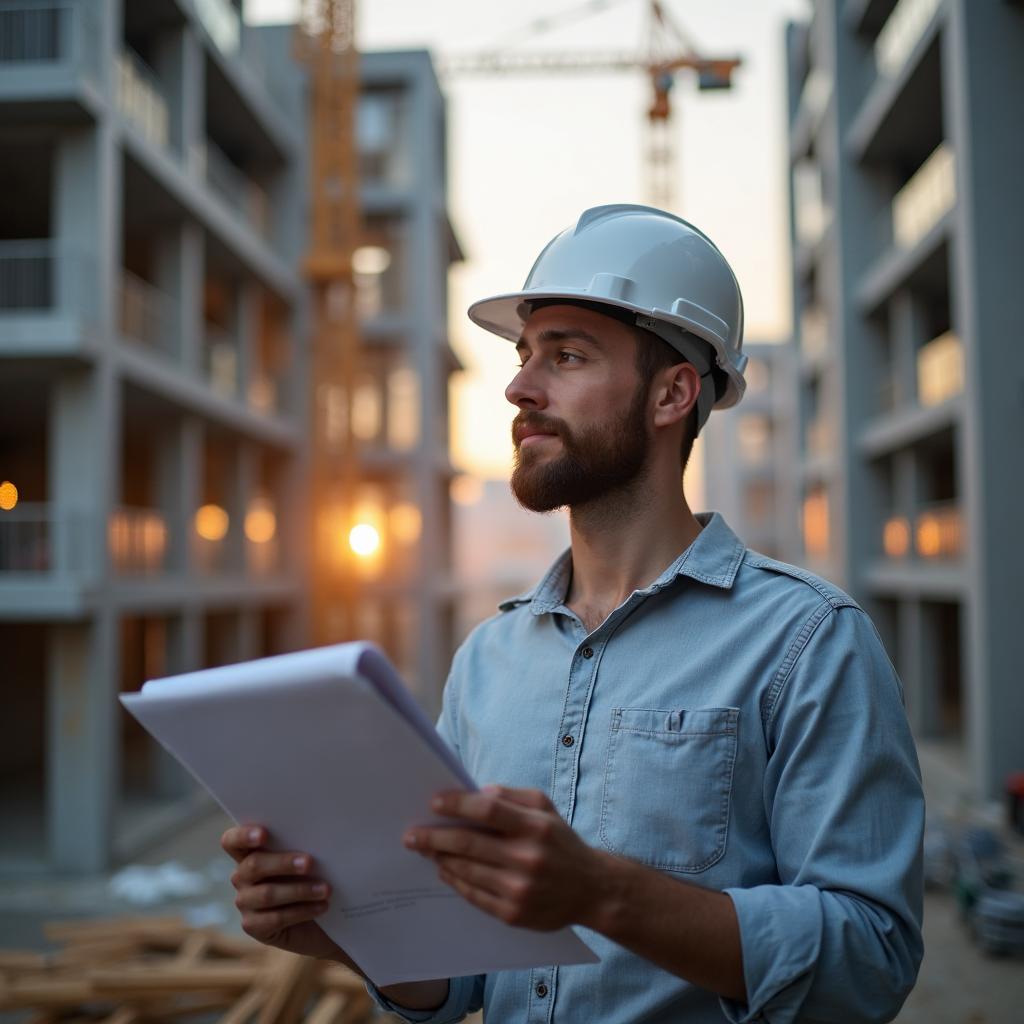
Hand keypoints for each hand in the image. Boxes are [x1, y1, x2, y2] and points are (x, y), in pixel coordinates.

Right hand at [220, 825, 352, 964]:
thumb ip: (300, 848)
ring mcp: (244, 902)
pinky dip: (302, 911)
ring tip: (325, 889)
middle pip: (254, 865)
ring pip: (267, 893)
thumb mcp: (303, 861)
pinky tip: (321, 906)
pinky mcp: (252, 926)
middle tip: (310, 862)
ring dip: (300, 890)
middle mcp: (241, 877)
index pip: (231, 841)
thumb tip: (317, 838)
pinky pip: (276, 918)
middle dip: (284, 862)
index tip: (264, 834)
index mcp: (249, 853)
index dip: (243, 835)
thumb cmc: (308, 879)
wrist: (313, 921)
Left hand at [403, 785, 607, 931]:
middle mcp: (527, 858)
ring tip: (425, 849)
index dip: (457, 804)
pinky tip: (445, 870)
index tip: (434, 802)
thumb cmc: (560, 842)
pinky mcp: (513, 914)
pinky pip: (473, 895)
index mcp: (535, 827)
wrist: (591, 890)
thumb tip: (476, 792)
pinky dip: (454, 881)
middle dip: (433, 837)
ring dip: (440, 859)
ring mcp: (519, 889)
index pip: (488, 810)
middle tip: (411, 835)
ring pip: (466, 870)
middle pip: (468, 843)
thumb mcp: (545, 808)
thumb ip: (512, 796)